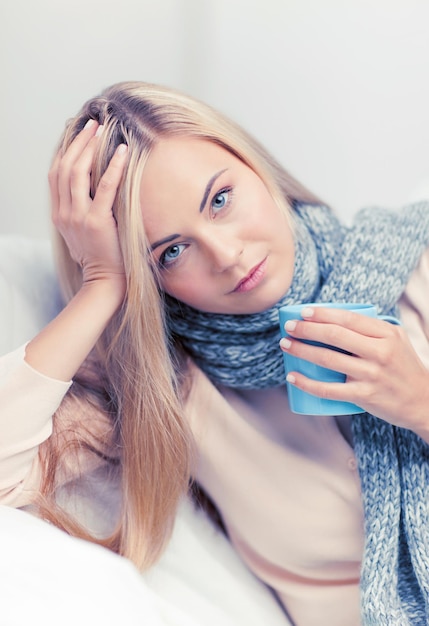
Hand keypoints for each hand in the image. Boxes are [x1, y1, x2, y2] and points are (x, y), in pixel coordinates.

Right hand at [25, 123, 128, 381]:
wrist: (104, 282)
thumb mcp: (81, 233)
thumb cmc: (99, 259)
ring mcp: (78, 217)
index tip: (77, 134)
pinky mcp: (97, 222)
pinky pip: (105, 188)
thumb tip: (92, 191)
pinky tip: (122, 151)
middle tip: (91, 124)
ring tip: (102, 129)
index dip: (65, 151)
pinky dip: (114, 167)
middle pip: (64, 168)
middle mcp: (64, 213)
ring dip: (90, 147)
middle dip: (77, 142)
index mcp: (59, 214)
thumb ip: (80, 211)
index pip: (56, 175)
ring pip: (78, 173)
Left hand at [279, 306, 428, 434]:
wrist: (423, 401)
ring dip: (301, 351)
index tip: (303, 312)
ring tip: (286, 345)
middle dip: (306, 329)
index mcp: (386, 333)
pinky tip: (293, 376)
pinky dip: (307, 383)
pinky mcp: (365, 396)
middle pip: (335, 336)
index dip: (322, 314)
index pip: (348, 319)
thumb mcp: (395, 340)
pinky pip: (329, 390)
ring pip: (328, 360)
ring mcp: (372, 375)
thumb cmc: (402, 367)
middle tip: (289, 327)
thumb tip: (333, 317)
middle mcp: (380, 352)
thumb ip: (371, 328)